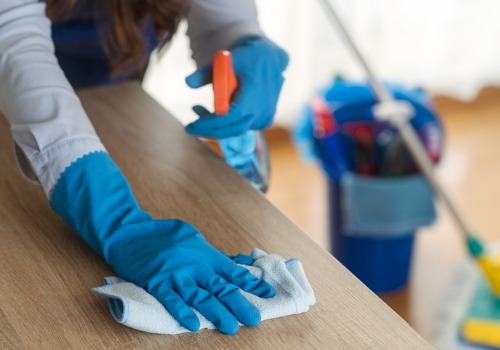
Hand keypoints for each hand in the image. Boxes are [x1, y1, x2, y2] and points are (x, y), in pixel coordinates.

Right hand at [49, 152, 274, 333]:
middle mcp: (193, 264)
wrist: (129, 232)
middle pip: (220, 287)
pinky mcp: (156, 281)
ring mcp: (175, 273)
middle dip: (238, 304)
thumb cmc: (164, 234)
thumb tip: (240, 263)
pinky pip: (171, 299)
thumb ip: (215, 253)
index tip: (267, 294)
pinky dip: (182, 312)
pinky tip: (193, 325)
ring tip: (231, 327)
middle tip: (254, 319)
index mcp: (204, 253)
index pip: (232, 271)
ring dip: (216, 312)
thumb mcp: (193, 236)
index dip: (251, 283)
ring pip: (199, 296)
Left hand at [185, 36, 288, 138]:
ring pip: (236, 130)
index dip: (210, 124)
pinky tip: (215, 112)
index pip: (230, 116)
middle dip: (210, 131)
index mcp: (254, 93)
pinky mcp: (264, 120)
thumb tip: (188, 83)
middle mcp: (263, 109)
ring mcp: (265, 116)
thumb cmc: (246, 59)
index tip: (192, 126)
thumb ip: (205, 73)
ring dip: (216, 126)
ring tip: (198, 110)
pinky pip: (243, 128)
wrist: (270, 59)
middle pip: (234, 130)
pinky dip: (227, 125)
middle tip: (191, 128)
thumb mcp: (224, 61)